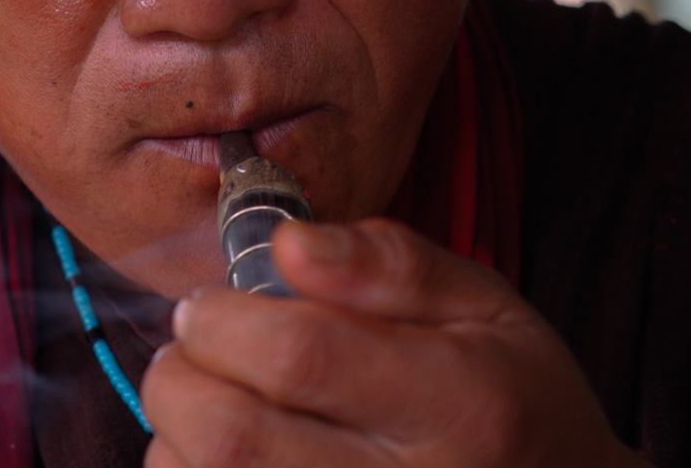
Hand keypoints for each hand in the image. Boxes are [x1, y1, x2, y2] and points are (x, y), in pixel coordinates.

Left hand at [141, 218, 646, 467]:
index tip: (212, 304)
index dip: (226, 319)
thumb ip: (388, 264)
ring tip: (219, 405)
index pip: (300, 357)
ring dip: (179, 435)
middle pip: (230, 437)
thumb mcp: (486, 308)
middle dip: (181, 374)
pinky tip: (233, 458)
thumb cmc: (511, 401)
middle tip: (198, 349)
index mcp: (461, 408)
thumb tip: (288, 244)